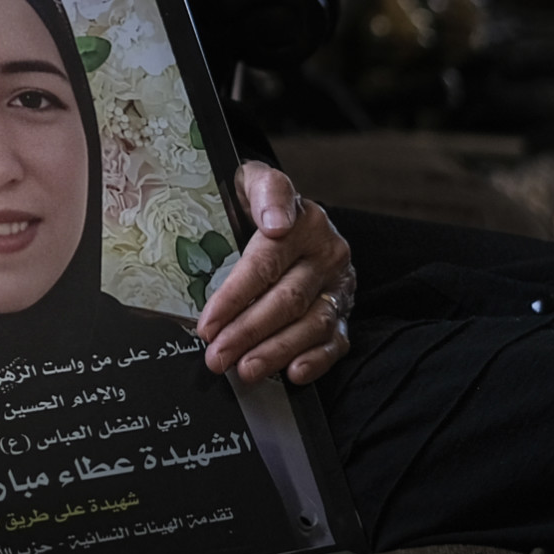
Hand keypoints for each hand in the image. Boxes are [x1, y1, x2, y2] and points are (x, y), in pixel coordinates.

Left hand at [196, 161, 355, 386]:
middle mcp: (327, 254)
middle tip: (216, 356)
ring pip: (312, 325)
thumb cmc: (263, 203)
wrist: (289, 212)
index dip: (235, 296)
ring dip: (276, 352)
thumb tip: (275, 222)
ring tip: (244, 370)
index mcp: (305, 222)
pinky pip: (336, 341)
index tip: (208, 322)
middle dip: (248, 332)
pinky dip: (316, 361)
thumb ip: (265, 189)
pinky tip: (292, 372)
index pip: (266, 263)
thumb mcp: (256, 180)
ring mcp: (339, 285)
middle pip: (287, 299)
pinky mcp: (345, 310)